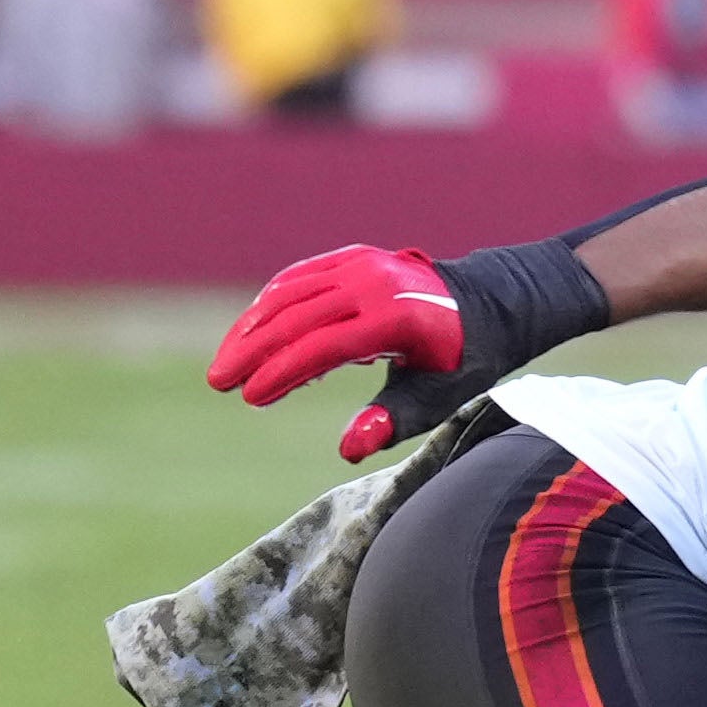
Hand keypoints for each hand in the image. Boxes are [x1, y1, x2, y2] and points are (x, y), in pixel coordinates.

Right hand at [209, 244, 470, 460]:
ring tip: (226, 363)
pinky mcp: (351, 258)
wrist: (487, 302)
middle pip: (296, 317)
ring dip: (251, 327)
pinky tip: (250, 332)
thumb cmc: (460, 360)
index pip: (323, 346)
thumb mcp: (438, 396)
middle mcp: (374, 283)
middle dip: (252, 351)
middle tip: (219, 382)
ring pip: (288, 293)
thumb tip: (348, 448)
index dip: (283, 372)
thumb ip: (393, 420)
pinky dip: (269, 305)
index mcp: (396, 318)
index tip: (250, 397)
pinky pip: (298, 279)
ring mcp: (360, 264)